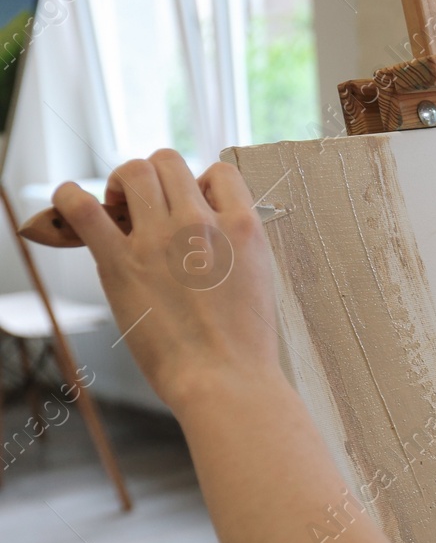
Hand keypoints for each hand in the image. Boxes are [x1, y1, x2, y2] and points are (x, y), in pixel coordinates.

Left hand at [51, 148, 281, 417]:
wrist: (225, 380)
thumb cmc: (245, 345)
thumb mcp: (260, 281)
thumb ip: (237, 247)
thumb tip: (211, 231)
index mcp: (243, 228)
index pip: (219, 173)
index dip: (202, 184)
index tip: (193, 206)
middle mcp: (200, 224)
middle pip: (170, 162)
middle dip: (158, 178)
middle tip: (148, 207)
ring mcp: (158, 240)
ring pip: (134, 171)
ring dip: (123, 183)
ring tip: (120, 208)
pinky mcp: (120, 263)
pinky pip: (83, 208)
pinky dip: (70, 197)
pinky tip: (71, 203)